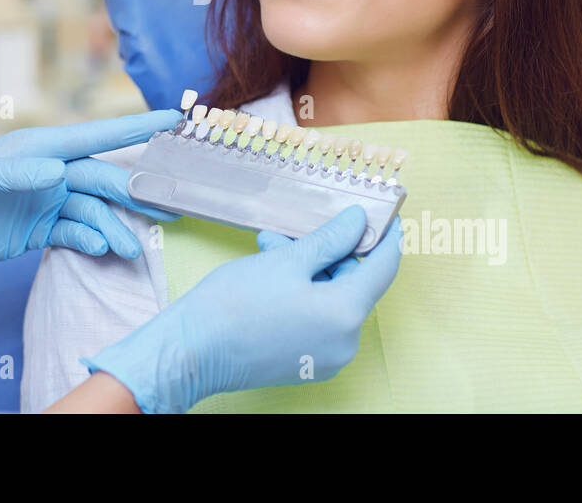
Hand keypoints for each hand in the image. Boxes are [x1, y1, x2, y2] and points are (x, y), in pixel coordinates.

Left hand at [0, 110, 181, 279]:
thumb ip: (17, 173)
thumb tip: (59, 170)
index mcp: (37, 148)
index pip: (95, 135)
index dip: (134, 128)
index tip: (171, 120)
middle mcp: (49, 171)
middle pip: (103, 177)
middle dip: (136, 190)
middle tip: (171, 207)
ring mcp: (46, 202)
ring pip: (95, 210)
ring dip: (115, 227)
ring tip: (130, 249)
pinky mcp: (39, 231)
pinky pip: (76, 233)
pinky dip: (91, 241)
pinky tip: (101, 250)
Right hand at [82, 206, 402, 412]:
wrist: (194, 350)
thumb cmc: (234, 304)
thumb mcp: (286, 260)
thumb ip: (329, 240)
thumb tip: (357, 222)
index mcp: (345, 314)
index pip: (383, 269)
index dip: (386, 239)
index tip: (387, 219)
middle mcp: (344, 342)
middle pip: (353, 284)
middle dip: (326, 253)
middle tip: (293, 233)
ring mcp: (325, 357)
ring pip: (331, 300)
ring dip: (308, 272)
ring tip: (270, 250)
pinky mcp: (306, 363)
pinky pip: (318, 320)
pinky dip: (303, 295)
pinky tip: (271, 277)